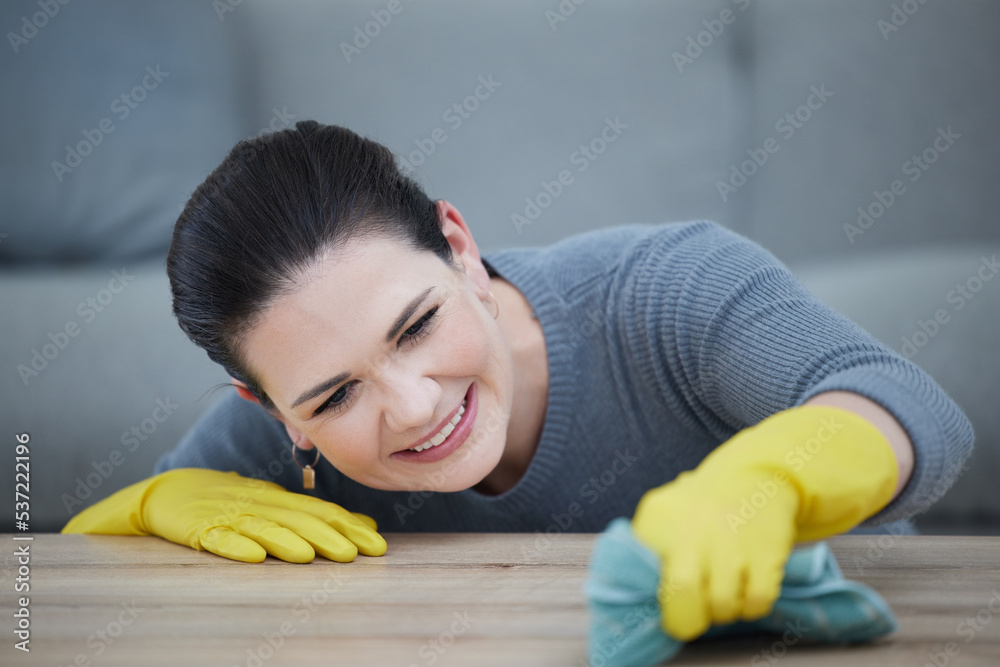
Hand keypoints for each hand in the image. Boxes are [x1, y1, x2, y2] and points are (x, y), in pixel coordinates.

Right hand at [62, 467, 386, 562]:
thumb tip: (361, 526)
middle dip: (328, 536)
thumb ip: (313, 516)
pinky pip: (219, 538)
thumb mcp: (273, 505)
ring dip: (287, 541)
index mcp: (277, 499)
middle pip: (297, 519)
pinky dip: (236, 546)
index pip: (319, 511)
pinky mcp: (199, 528)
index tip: (376, 542)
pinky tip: (253, 556)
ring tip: (310, 555)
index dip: (347, 525)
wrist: (167, 492)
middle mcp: (258, 504)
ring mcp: (228, 515)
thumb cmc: (229, 501)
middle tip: (355, 553)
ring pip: (263, 527)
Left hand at [631, 405, 897, 640]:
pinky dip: (751, 607)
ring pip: (722, 606)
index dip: (655, 603)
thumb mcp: (662, 514)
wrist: (752, 474)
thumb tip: (639, 598)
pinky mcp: (766, 552)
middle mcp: (692, 529)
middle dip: (687, 619)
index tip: (665, 606)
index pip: (641, 577)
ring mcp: (731, 541)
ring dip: (723, 612)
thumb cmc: (698, 506)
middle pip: (683, 595)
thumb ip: (646, 550)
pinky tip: (747, 590)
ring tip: (723, 595)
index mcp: (657, 519)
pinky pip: (756, 603)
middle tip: (693, 616)